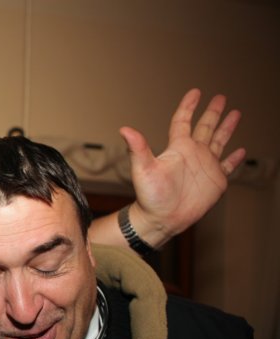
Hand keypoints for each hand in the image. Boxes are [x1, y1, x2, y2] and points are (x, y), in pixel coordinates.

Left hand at [119, 88, 245, 246]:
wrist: (162, 219)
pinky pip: (227, 166)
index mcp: (178, 148)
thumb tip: (125, 129)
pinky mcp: (215, 181)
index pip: (183, 121)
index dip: (189, 106)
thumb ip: (138, 148)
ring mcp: (205, 166)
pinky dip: (234, 159)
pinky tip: (241, 151)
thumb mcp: (144, 169)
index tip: (195, 92)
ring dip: (226, 128)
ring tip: (236, 113)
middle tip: (220, 97)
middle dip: (212, 112)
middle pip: (205, 127)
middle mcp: (193, 154)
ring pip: (219, 142)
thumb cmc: (150, 197)